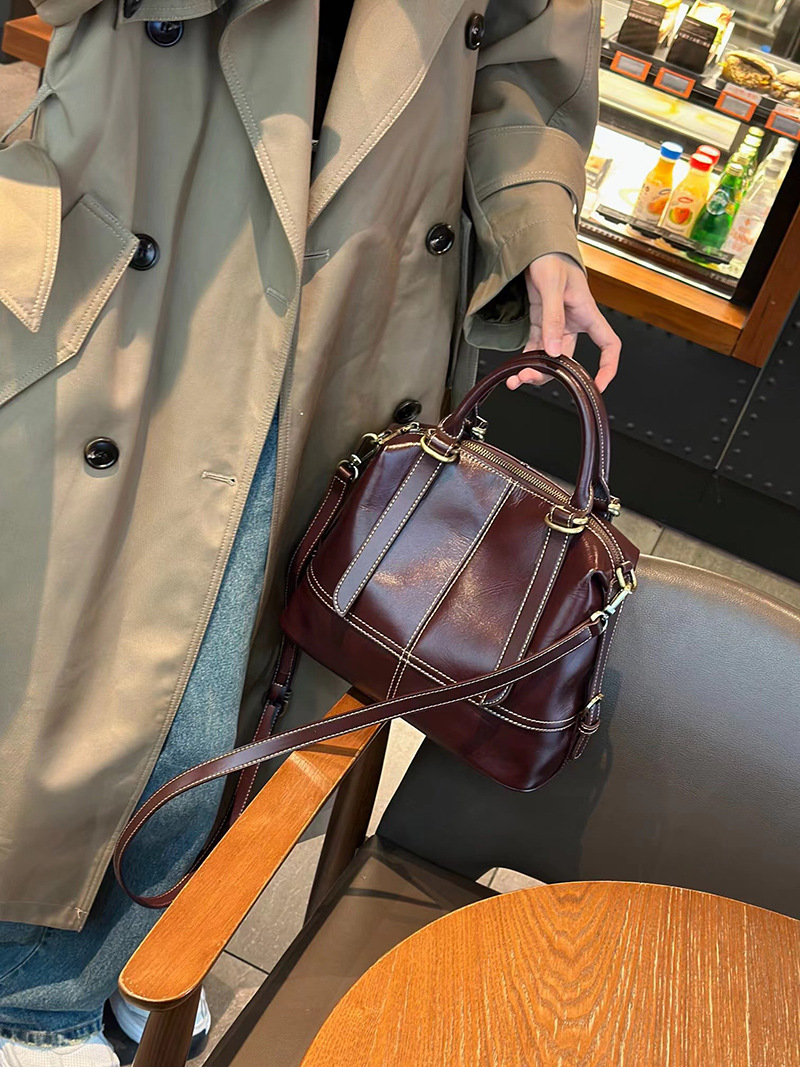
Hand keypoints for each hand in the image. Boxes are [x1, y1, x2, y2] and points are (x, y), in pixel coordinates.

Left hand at [505, 253, 620, 392]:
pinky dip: (526, 358)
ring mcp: (557, 323)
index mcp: (588, 313)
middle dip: (551, 374)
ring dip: (535, 369)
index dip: (608, 367)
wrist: (534, 245)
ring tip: (516, 378)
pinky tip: (515, 367)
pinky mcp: (541, 321)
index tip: (598, 385)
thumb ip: (553, 319)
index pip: (609, 345)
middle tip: (528, 378)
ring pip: (550, 356)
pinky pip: (536, 346)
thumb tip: (554, 350)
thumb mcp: (553, 287)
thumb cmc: (551, 257)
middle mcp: (574, 322)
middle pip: (569, 359)